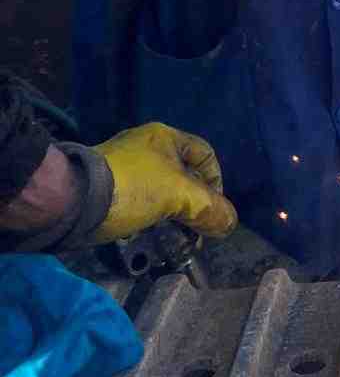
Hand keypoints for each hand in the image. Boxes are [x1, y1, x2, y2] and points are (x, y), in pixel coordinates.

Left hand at [91, 122, 237, 243]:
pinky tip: (150, 236)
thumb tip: (229, 223)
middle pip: (183, 176)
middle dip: (193, 205)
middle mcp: (146, 147)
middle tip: (197, 231)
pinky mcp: (109, 189)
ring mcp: (125, 168)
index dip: (217, 182)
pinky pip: (140, 202)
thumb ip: (209, 208)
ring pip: (162, 192)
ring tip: (175, 239)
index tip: (214, 210)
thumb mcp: (179, 196)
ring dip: (172, 216)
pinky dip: (150, 219)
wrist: (72, 201)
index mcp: (165, 137)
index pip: (206, 155)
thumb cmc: (132, 188)